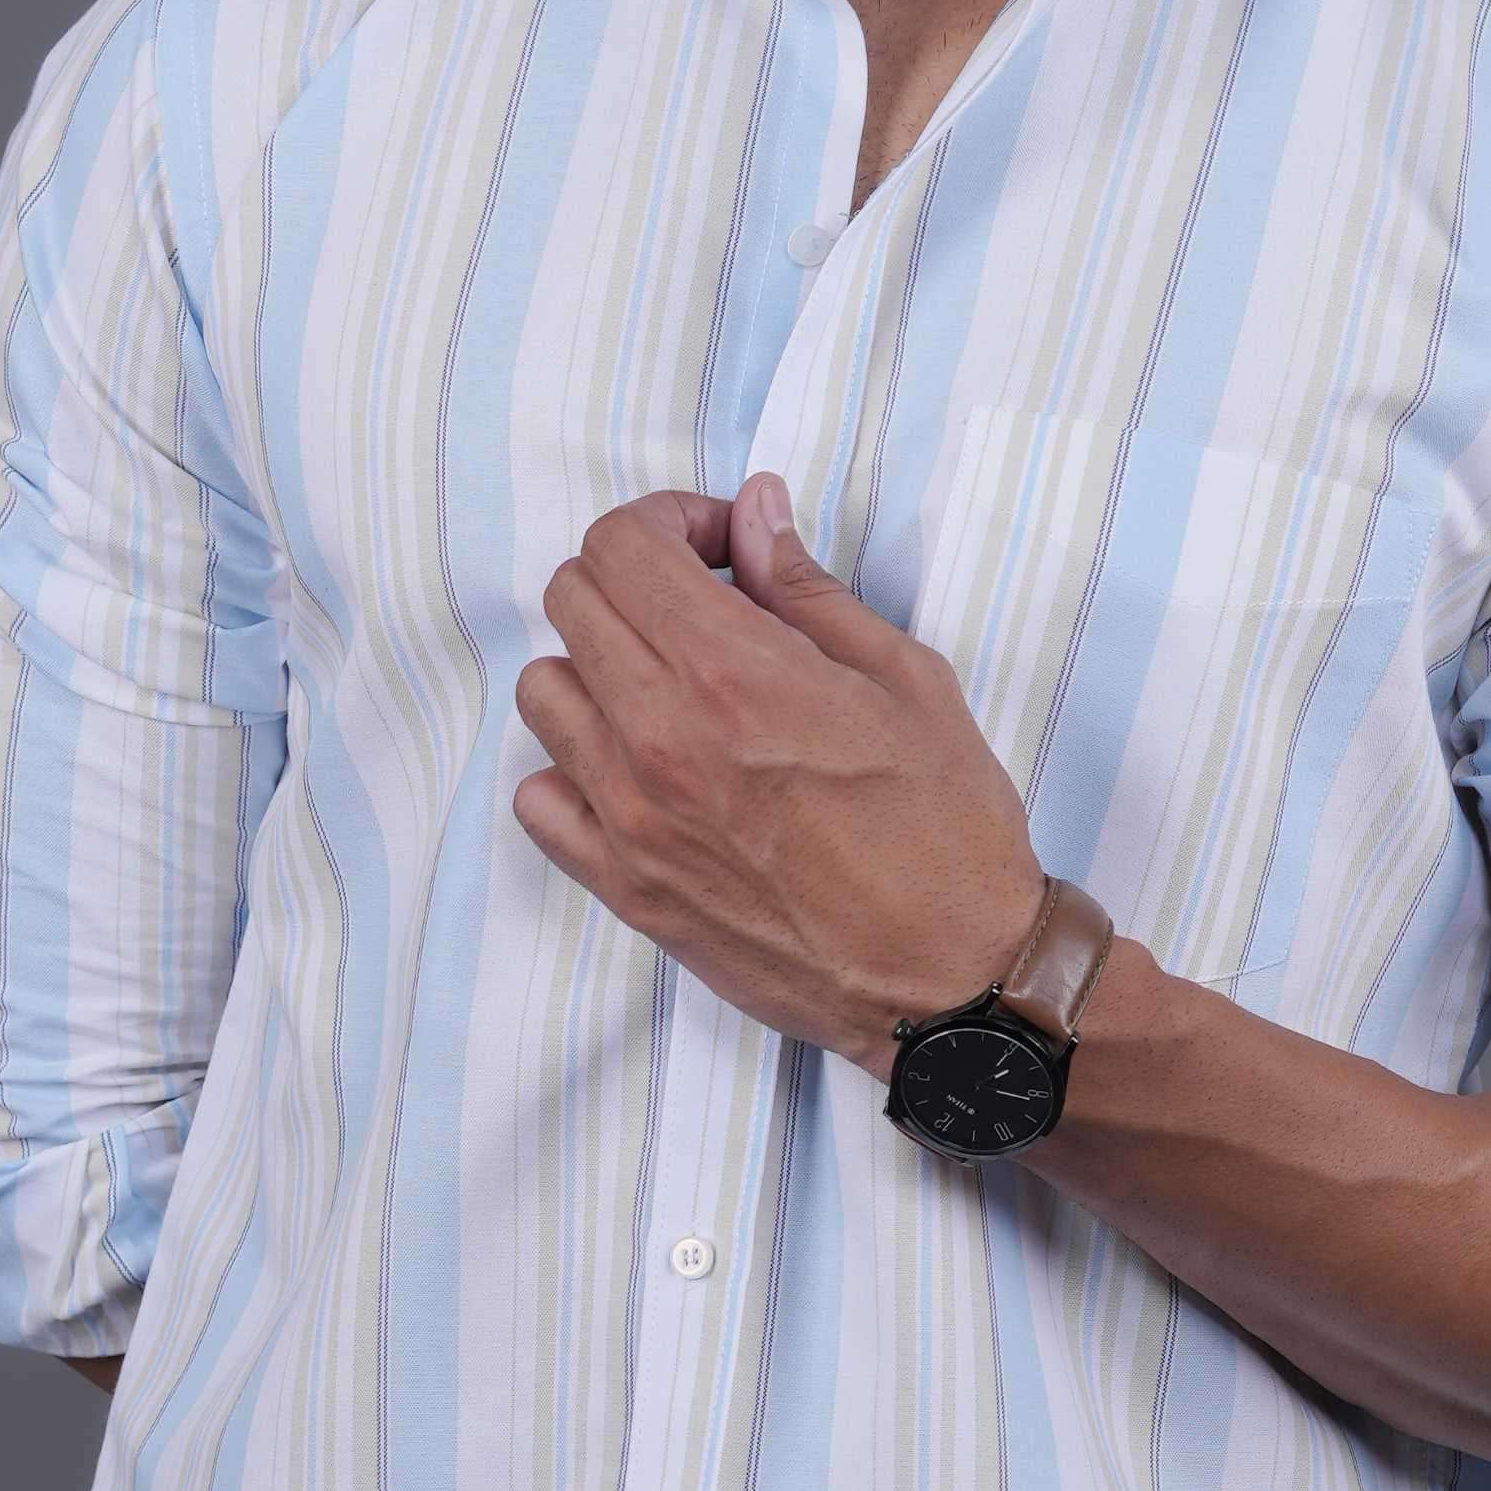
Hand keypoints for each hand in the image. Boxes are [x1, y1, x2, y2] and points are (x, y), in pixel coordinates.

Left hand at [509, 473, 1047, 1075]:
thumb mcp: (905, 679)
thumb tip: (755, 513)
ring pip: (543, 692)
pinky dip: (572, 767)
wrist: (950, 977)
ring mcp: (630, 816)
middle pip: (571, 600)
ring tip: (671, 689)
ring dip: (597, 667)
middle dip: (633, 578)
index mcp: (732, 672)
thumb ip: (808, 589)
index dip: (668, 522)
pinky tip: (640, 771)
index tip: (719, 548)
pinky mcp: (624, 886)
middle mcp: (659, 736)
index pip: (620, 545)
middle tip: (702, 605)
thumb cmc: (947, 827)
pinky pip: (539, 798)